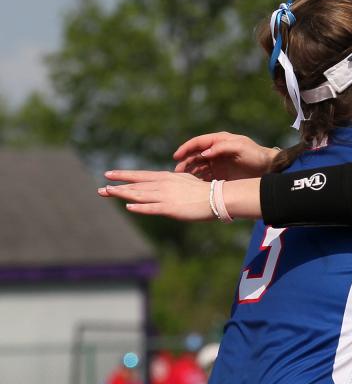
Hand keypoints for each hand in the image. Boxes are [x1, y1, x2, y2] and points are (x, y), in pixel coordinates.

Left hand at [99, 170, 214, 220]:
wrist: (218, 197)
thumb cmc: (204, 191)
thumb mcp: (185, 181)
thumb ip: (172, 182)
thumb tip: (164, 181)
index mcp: (167, 178)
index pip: (141, 176)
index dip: (124, 175)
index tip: (109, 174)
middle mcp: (163, 185)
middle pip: (136, 185)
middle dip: (118, 186)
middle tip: (101, 189)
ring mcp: (166, 196)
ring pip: (140, 195)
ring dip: (123, 194)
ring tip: (108, 193)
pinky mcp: (171, 209)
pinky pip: (152, 208)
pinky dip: (140, 208)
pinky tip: (128, 207)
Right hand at [173, 132, 278, 180]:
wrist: (268, 168)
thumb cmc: (255, 154)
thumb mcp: (240, 147)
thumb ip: (222, 148)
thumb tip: (204, 152)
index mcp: (219, 141)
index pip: (197, 143)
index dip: (186, 148)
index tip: (176, 156)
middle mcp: (215, 151)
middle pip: (195, 155)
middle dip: (185, 162)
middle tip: (177, 172)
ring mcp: (217, 163)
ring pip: (198, 167)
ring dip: (190, 172)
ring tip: (182, 180)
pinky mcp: (220, 175)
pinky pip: (206, 177)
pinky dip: (198, 180)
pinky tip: (193, 186)